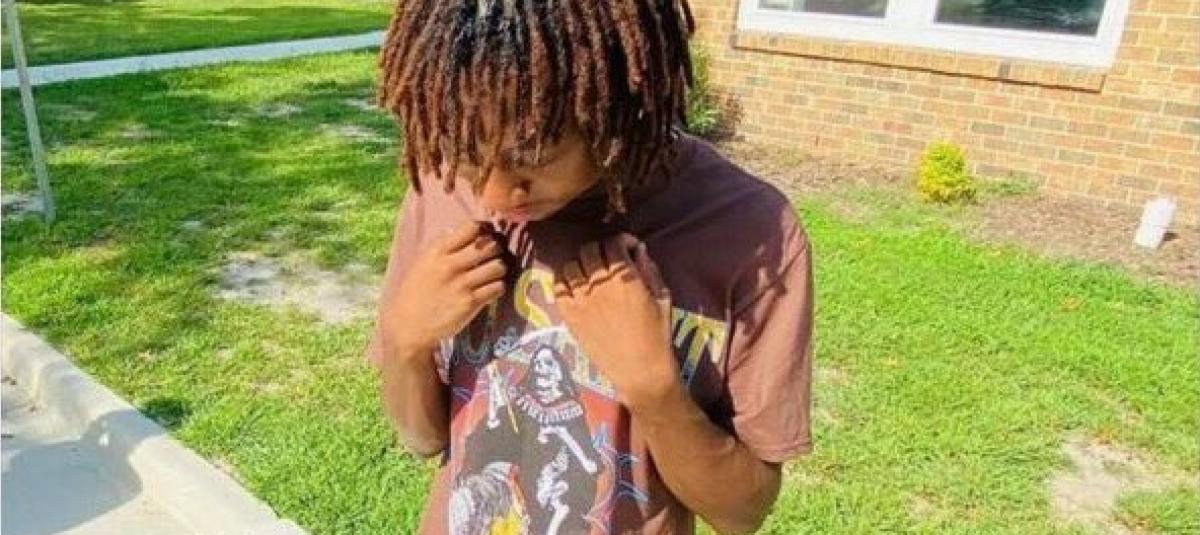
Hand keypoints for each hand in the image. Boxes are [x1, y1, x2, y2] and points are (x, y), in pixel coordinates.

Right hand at [383, 222, 506, 359]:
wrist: (408, 325)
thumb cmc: (415, 292)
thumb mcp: (423, 262)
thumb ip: (443, 246)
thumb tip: (468, 231)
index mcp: (437, 251)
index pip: (472, 227)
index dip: (484, 230)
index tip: (485, 237)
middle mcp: (451, 265)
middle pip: (491, 245)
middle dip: (496, 249)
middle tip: (492, 257)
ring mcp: (462, 284)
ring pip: (499, 266)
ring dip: (499, 270)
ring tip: (492, 274)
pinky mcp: (470, 303)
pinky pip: (498, 287)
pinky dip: (498, 287)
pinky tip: (490, 290)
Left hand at [553, 235, 678, 408]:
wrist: (640, 371)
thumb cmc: (657, 334)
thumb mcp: (662, 297)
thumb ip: (648, 269)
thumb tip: (636, 249)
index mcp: (626, 278)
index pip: (614, 243)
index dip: (621, 241)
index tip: (626, 248)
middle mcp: (600, 285)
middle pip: (589, 250)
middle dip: (601, 251)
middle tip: (608, 261)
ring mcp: (581, 300)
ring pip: (571, 266)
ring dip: (581, 264)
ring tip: (590, 273)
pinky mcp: (570, 316)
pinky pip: (558, 287)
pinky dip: (564, 281)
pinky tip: (575, 286)